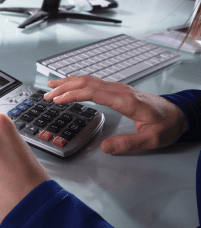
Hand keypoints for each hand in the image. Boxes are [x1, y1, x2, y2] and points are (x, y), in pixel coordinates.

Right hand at [45, 75, 187, 153]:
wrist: (179, 114)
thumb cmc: (166, 125)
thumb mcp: (150, 139)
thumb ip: (127, 144)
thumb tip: (105, 148)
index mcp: (125, 100)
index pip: (92, 93)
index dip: (72, 95)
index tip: (57, 99)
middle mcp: (120, 90)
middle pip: (87, 83)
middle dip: (64, 88)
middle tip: (47, 95)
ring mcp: (119, 88)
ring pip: (89, 80)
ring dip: (69, 82)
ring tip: (52, 86)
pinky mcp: (118, 90)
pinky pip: (95, 82)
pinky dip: (79, 82)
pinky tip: (71, 84)